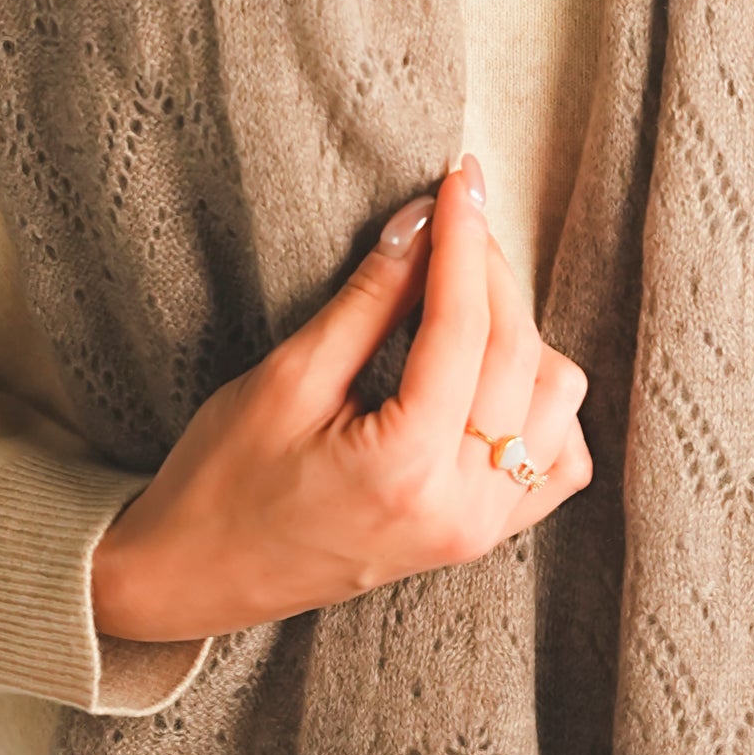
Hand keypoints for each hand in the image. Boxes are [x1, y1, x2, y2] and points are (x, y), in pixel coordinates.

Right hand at [89, 154, 591, 643]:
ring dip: (520, 332)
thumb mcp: (287, 378)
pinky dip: (542, 403)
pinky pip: (558, 459)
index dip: (463, 240)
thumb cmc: (223, 480)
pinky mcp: (481, 536)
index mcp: (404, 470)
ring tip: (460, 293)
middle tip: (452, 216)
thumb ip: (367, 299)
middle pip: (519, 354)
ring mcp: (479, 531)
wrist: (195, 575)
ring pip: (556, 399)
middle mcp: (459, 509)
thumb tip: (422, 221)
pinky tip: (491, 372)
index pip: (463, 327)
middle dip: (489, 270)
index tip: (460, 179)